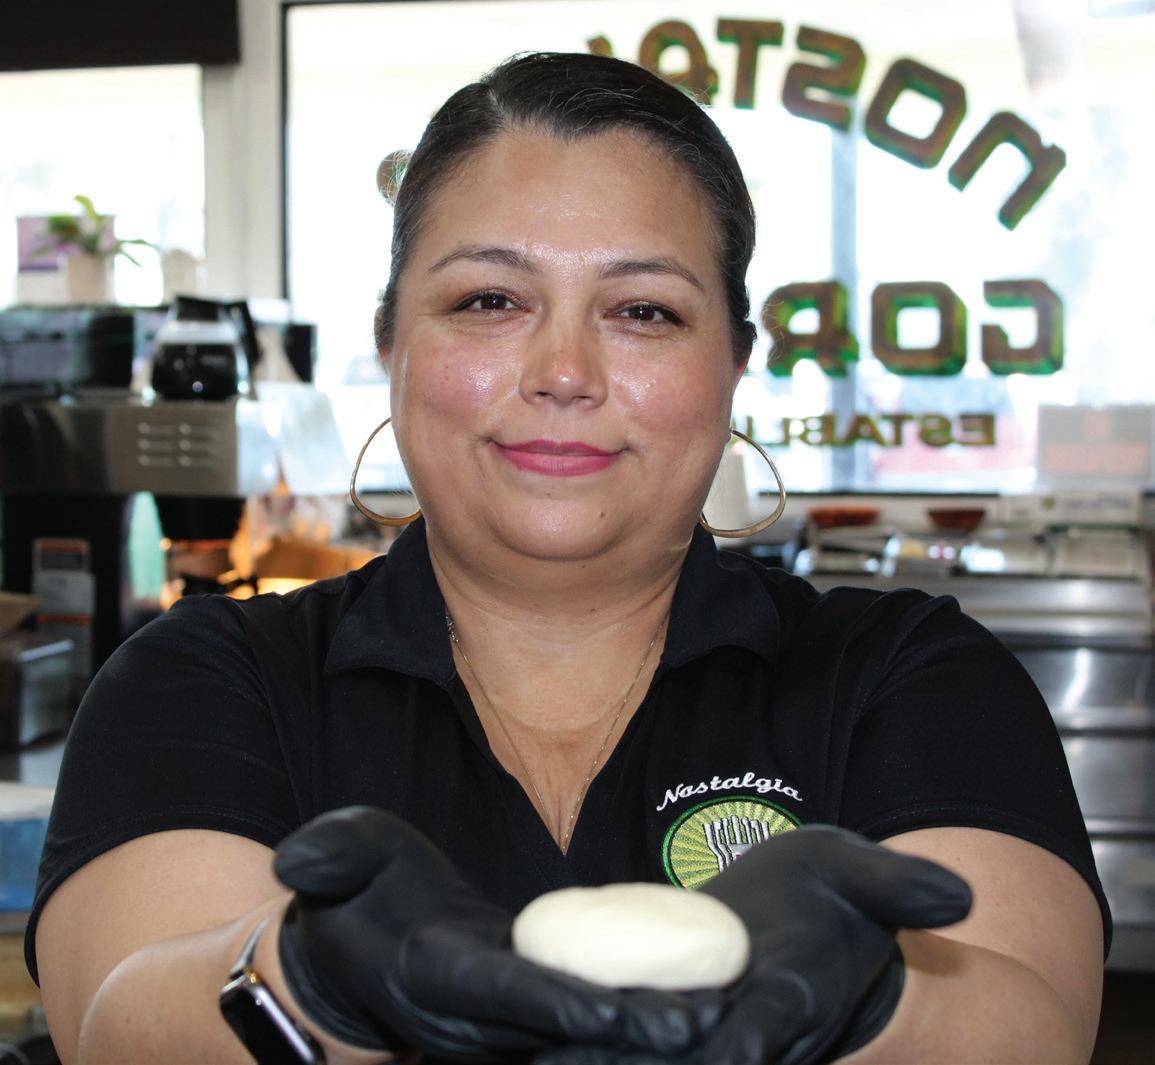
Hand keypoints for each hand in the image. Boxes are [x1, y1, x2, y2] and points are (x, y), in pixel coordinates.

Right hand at [274, 806, 709, 1061]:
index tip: (616, 1011)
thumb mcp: (340, 858)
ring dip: (649, 1032)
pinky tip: (700, 1008)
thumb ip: (330, 856)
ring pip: (581, 1042)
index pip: (500, 994)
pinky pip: (585, 1029)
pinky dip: (637, 1025)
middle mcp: (473, 1017)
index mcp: (433, 973)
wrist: (355, 953)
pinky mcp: (527, 1016)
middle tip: (713, 1021)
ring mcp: (503, 1024)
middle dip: (634, 1031)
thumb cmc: (355, 892)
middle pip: (561, 1032)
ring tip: (728, 1016)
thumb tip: (297, 858)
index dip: (556, 1003)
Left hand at [536, 827, 969, 1064]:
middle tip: (563, 1063)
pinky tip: (536, 1043)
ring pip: (653, 1058)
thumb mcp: (866, 875)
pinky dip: (590, 1046)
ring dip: (597, 1061)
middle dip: (635, 1063)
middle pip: (688, 1060)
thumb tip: (959, 891)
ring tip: (535, 1059)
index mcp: (793, 997)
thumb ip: (900, 887)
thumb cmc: (836, 889)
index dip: (727, 1047)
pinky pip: (630, 1040)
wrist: (810, 917)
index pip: (758, 1033)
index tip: (690, 1040)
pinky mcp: (677, 1021)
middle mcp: (749, 1033)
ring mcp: (710, 1033)